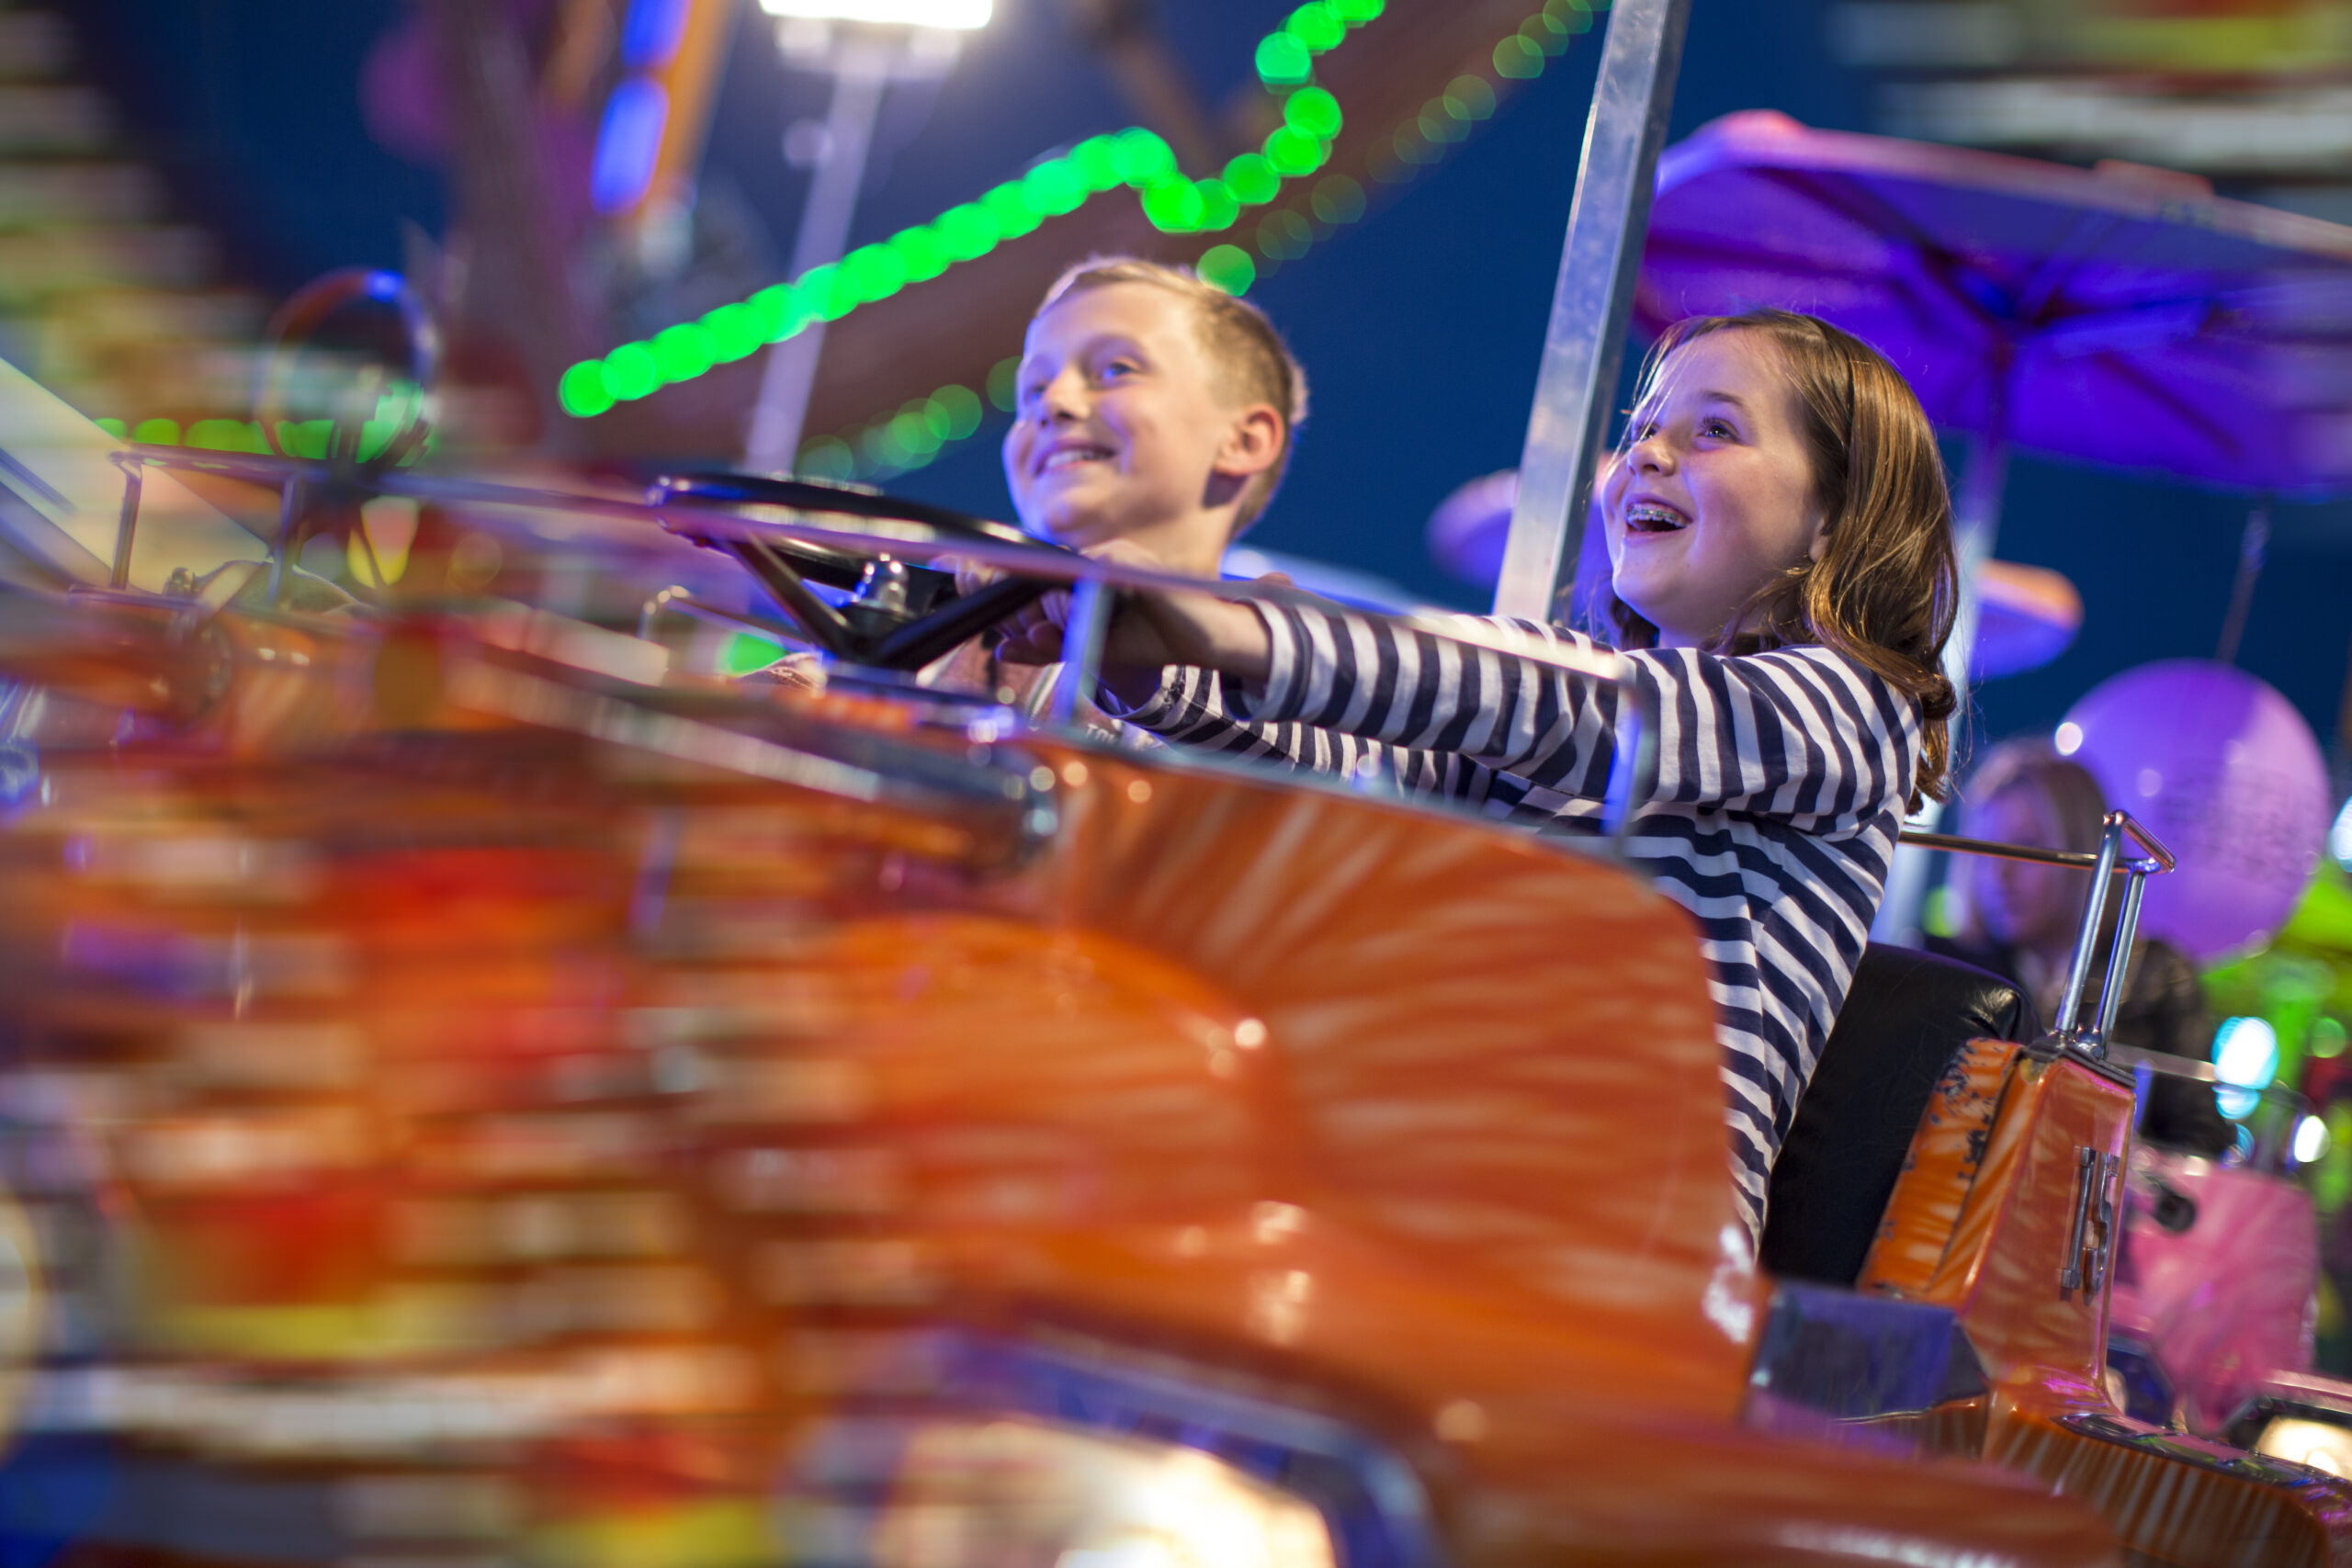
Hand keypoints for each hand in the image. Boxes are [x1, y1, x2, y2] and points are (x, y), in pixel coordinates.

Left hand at [990, 539, 1274, 687]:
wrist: (1203, 639)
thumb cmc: (1152, 639)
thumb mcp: (1091, 648)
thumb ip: (1049, 648)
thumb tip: (1002, 650)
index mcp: (1083, 572)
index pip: (1033, 582)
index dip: (1015, 609)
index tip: (1014, 635)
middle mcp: (1092, 557)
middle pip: (1035, 580)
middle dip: (1027, 617)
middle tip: (1041, 641)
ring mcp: (1107, 553)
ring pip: (1055, 582)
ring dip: (1058, 618)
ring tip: (1069, 636)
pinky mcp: (1122, 558)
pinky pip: (1084, 580)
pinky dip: (1080, 608)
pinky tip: (1093, 624)